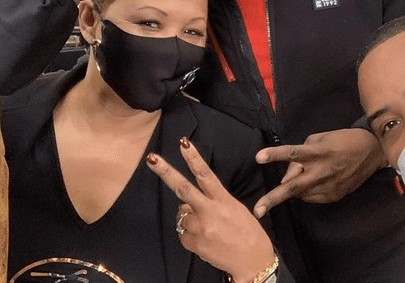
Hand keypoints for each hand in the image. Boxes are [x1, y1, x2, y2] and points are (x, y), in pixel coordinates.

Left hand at [146, 138, 275, 282]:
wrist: (252, 260)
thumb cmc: (247, 232)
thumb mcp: (235, 209)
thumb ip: (212, 202)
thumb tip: (188, 202)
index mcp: (223, 200)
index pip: (206, 174)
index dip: (193, 158)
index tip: (183, 143)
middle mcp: (210, 212)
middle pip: (183, 188)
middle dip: (166, 172)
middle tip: (152, 159)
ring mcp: (200, 228)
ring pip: (181, 215)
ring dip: (189, 218)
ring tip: (208, 227)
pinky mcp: (194, 244)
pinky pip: (182, 234)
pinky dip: (190, 235)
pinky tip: (205, 239)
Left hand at [253, 128, 386, 217]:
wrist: (371, 152)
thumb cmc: (341, 141)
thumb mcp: (319, 139)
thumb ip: (301, 154)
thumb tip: (288, 176)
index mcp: (317, 152)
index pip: (292, 153)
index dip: (275, 155)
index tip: (258, 158)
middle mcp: (321, 171)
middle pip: (292, 187)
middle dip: (272, 199)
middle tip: (257, 211)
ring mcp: (328, 186)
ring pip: (299, 193)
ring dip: (296, 186)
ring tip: (309, 173)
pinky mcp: (334, 196)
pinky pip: (311, 197)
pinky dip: (308, 190)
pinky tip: (318, 180)